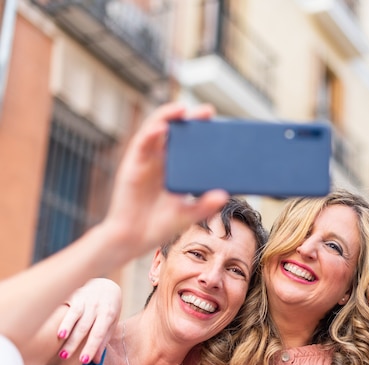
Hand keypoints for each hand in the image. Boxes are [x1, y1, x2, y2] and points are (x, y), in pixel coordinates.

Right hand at [56, 278, 121, 363]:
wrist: (106, 284)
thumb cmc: (108, 309)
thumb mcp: (111, 323)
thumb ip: (103, 340)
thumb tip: (96, 361)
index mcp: (108, 313)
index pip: (98, 333)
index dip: (91, 347)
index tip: (83, 360)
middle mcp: (97, 306)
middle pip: (84, 326)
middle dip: (74, 342)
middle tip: (65, 357)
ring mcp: (86, 299)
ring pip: (75, 316)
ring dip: (67, 328)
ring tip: (59, 339)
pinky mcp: (75, 294)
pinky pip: (68, 306)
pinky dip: (62, 317)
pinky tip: (56, 328)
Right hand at [98, 103, 228, 260]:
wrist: (133, 239)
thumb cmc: (159, 225)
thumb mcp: (188, 215)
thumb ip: (205, 205)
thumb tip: (224, 195)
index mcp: (175, 168)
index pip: (189, 143)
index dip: (201, 131)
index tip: (218, 124)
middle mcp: (160, 159)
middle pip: (175, 131)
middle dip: (189, 118)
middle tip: (207, 111)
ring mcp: (145, 160)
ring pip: (156, 130)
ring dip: (168, 116)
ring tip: (183, 109)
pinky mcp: (132, 165)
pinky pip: (141, 144)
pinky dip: (151, 133)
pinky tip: (163, 128)